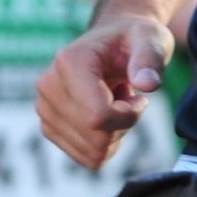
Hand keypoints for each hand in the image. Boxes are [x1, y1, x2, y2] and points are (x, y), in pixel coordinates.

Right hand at [37, 15, 171, 169]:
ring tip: (114, 101)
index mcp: (70, 62)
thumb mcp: (150, 39)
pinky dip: (104, 143)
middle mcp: (49, 86)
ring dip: (114, 134)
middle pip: (96, 139)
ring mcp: (45, 109)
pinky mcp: (49, 127)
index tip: (139, 98)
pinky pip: (85, 157)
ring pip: (92, 153)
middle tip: (127, 97)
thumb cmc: (133, 39)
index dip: (129, 116)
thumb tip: (148, 83)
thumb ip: (151, 58)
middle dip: (123, 125)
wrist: (113, 41)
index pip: (97, 117)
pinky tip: (105, 114)